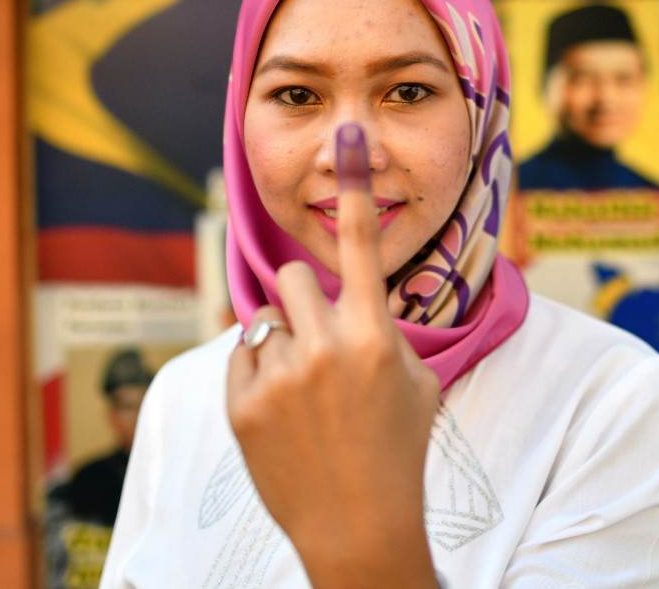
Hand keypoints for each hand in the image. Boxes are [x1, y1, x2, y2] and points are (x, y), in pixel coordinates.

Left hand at [227, 122, 440, 587]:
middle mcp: (326, 348)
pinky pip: (242, 356)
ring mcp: (280, 377)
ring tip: (305, 391)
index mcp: (376, 337)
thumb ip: (384, 331)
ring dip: (284, 341)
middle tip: (320, 339)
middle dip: (305, 299)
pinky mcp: (242, 405)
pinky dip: (259, 374)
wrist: (360, 527)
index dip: (355, 183)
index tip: (348, 131)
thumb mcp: (416, 383)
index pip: (362, 245)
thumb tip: (353, 301)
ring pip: (266, 319)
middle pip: (294, 277)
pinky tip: (283, 413)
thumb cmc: (398, 449)